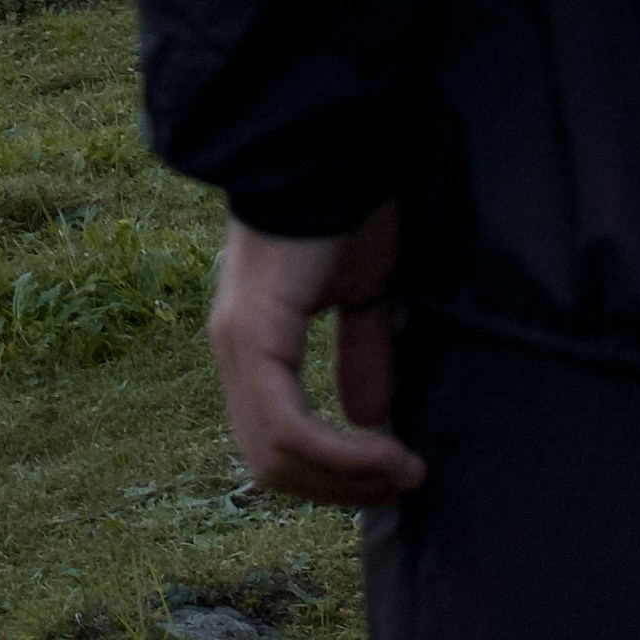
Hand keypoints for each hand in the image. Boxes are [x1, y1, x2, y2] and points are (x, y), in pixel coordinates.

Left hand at [210, 208, 423, 507]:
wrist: (329, 150)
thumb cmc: (347, 210)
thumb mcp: (363, 294)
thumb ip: (362, 353)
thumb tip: (371, 418)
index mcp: (255, 342)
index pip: (274, 442)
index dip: (332, 474)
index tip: (394, 473)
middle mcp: (235, 350)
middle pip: (271, 464)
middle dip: (341, 489)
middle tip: (403, 481)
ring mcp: (239, 344)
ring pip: (275, 455)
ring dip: (346, 480)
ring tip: (404, 471)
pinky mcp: (256, 334)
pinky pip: (287, 425)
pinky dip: (339, 454)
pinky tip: (386, 451)